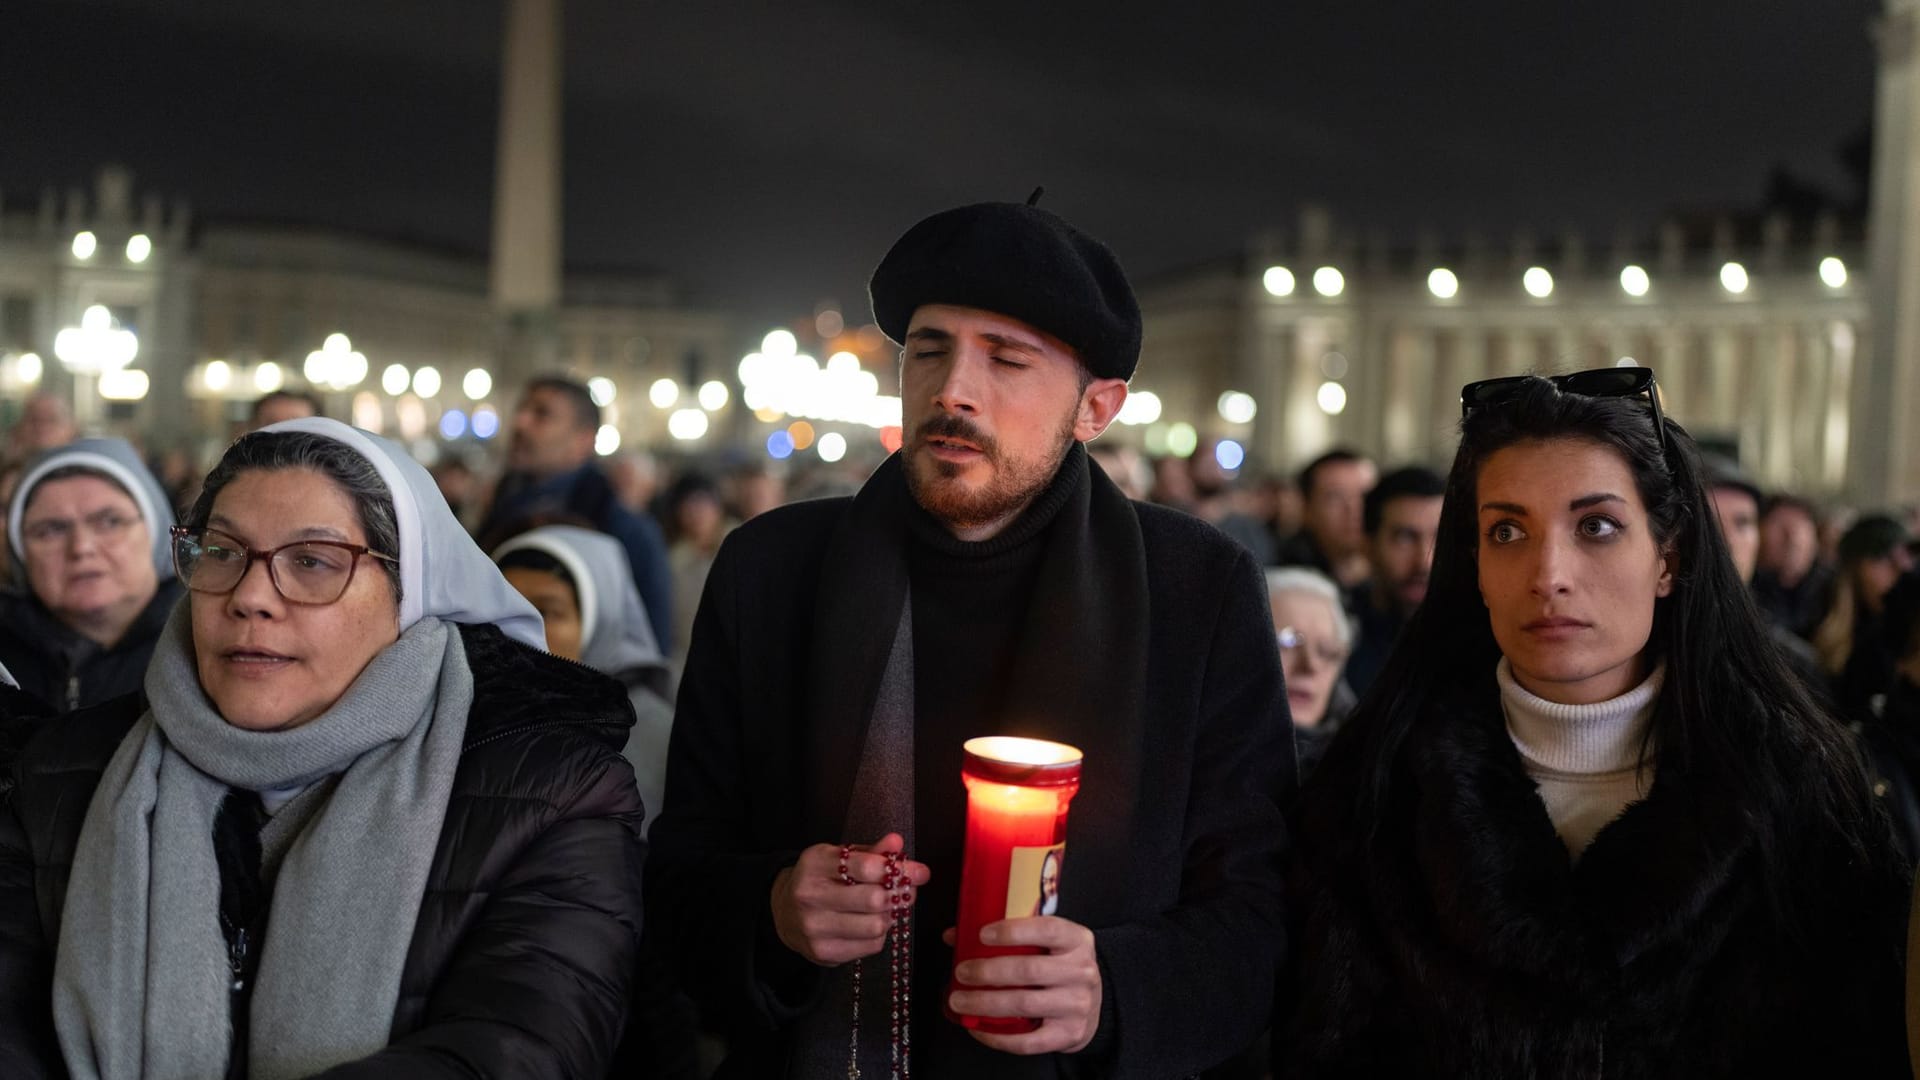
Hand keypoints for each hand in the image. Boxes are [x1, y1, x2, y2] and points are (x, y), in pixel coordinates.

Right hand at [770, 832, 930, 966]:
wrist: (784, 912)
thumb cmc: (821, 879)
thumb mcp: (840, 857)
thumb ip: (871, 852)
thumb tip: (897, 842)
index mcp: (814, 864)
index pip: (865, 866)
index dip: (899, 869)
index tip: (921, 872)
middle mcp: (810, 896)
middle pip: (872, 900)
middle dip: (898, 895)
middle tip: (908, 891)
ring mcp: (815, 928)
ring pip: (875, 926)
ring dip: (889, 916)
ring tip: (886, 908)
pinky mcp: (823, 952)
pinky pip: (871, 946)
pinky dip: (879, 934)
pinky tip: (871, 924)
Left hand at [945, 916, 1102, 1054]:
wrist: (1092, 1003)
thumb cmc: (1060, 967)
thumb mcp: (1045, 943)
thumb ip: (1005, 935)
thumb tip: (955, 935)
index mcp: (1076, 941)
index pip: (1046, 929)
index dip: (1012, 931)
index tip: (982, 934)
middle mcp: (1081, 971)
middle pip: (1029, 970)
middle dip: (988, 972)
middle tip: (962, 972)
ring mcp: (1077, 1005)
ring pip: (1024, 1004)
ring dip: (985, 1003)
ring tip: (960, 1000)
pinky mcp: (1069, 1034)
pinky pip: (1028, 1041)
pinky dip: (997, 1037)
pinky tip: (978, 1028)